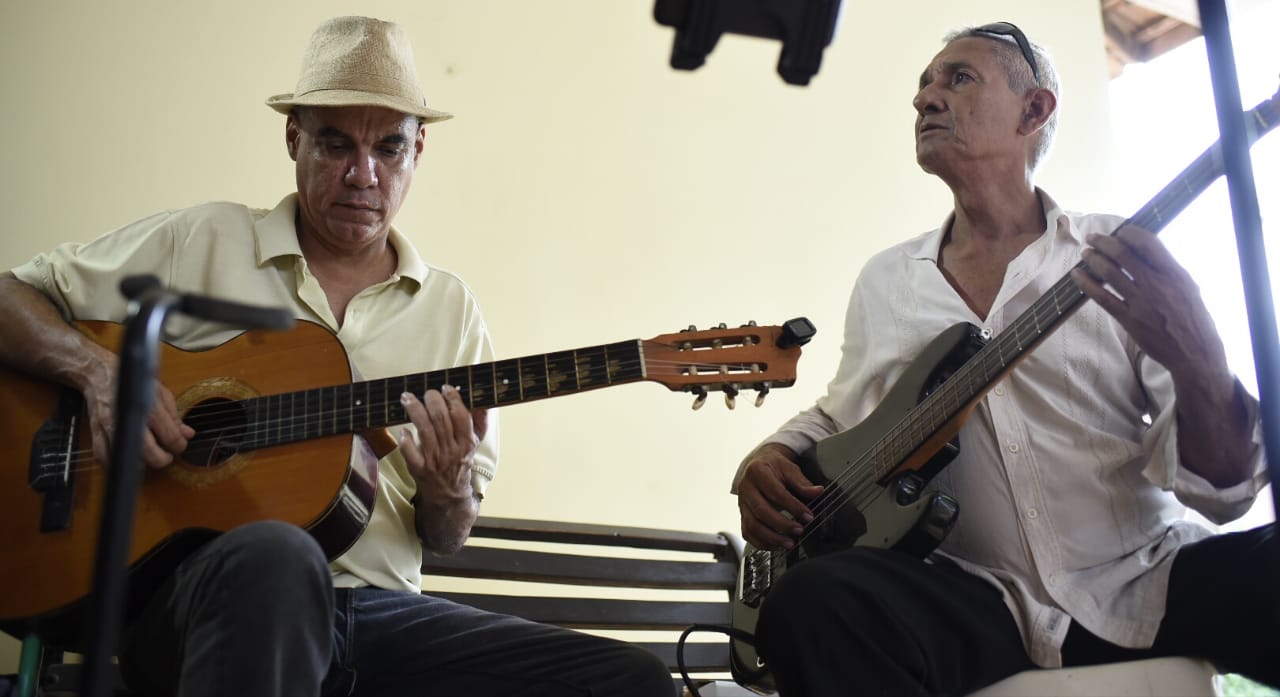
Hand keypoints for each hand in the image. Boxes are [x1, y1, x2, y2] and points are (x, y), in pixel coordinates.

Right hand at [83, 350, 193, 468]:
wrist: (100, 372)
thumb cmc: (132, 380)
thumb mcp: (160, 392)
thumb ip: (174, 416)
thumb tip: (188, 434)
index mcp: (148, 406)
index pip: (170, 436)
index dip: (179, 446)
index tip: (179, 446)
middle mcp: (129, 417)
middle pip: (149, 452)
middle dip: (162, 459)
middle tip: (167, 455)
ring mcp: (110, 426)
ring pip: (127, 457)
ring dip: (141, 463)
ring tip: (149, 456)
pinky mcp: (96, 431)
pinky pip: (104, 455)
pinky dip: (117, 462)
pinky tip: (126, 459)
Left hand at [398, 385, 487, 503]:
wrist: (450, 493)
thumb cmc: (460, 460)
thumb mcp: (475, 441)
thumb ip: (480, 420)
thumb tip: (484, 399)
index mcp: (467, 441)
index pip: (461, 416)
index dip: (453, 399)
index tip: (446, 387)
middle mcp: (451, 450)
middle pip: (440, 419)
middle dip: (432, 400)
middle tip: (427, 392)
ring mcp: (434, 460)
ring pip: (424, 430)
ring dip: (415, 411)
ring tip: (407, 398)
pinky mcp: (419, 468)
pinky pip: (410, 452)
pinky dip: (406, 439)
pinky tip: (404, 430)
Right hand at [737, 443, 823, 550]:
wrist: (759, 464)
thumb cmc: (774, 467)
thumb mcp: (790, 469)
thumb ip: (802, 483)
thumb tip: (817, 492)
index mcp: (758, 472)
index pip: (776, 493)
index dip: (793, 506)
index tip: (808, 516)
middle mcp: (746, 488)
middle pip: (761, 511)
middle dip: (782, 525)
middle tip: (799, 530)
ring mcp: (742, 503)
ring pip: (752, 525)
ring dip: (772, 538)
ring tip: (789, 543)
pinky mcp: (743, 515)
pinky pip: (748, 533)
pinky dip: (761, 543)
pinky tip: (776, 545)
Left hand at [1071, 227, 1230, 380]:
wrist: (1195, 354)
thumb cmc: (1194, 319)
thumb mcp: (1189, 288)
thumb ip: (1168, 271)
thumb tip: (1146, 253)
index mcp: (1175, 274)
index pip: (1148, 243)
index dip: (1130, 233)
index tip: (1120, 231)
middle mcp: (1157, 285)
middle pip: (1123, 254)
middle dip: (1104, 242)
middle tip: (1093, 237)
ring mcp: (1141, 302)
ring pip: (1110, 273)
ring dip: (1093, 259)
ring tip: (1085, 253)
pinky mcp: (1129, 319)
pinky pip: (1102, 298)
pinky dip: (1087, 284)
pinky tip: (1077, 276)